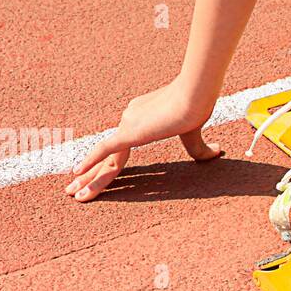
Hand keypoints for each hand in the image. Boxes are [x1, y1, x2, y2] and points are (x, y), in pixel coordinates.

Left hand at [65, 79, 223, 201]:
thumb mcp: (196, 133)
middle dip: (88, 175)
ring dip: (87, 179)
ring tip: (73, 194)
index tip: (92, 175)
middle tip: (73, 190)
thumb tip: (217, 153)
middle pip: (105, 154)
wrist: (195, 95)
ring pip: (102, 158)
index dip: (105, 163)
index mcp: (140, 117)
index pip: (118, 148)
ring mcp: (127, 124)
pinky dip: (90, 163)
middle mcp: (129, 119)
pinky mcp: (130, 132)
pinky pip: (104, 150)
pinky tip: (77, 175)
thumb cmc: (198, 106)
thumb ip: (201, 148)